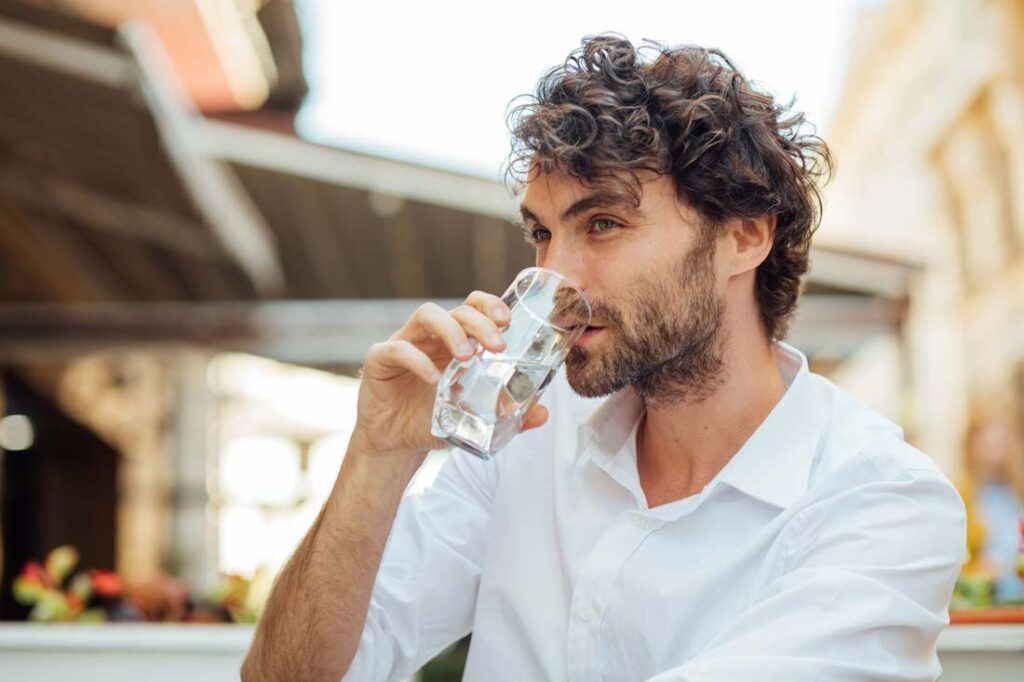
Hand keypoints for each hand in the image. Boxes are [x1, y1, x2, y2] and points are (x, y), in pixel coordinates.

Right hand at [351, 290, 549, 460]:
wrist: (395, 444)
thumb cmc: (433, 421)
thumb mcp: (475, 419)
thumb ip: (508, 414)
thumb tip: (542, 414)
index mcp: (454, 342)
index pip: (473, 306)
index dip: (491, 305)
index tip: (508, 321)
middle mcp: (431, 337)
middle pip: (456, 309)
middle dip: (480, 322)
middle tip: (498, 345)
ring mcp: (404, 343)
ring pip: (427, 315)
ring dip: (451, 330)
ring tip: (466, 356)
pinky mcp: (380, 360)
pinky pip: (398, 349)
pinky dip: (417, 360)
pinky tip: (432, 379)